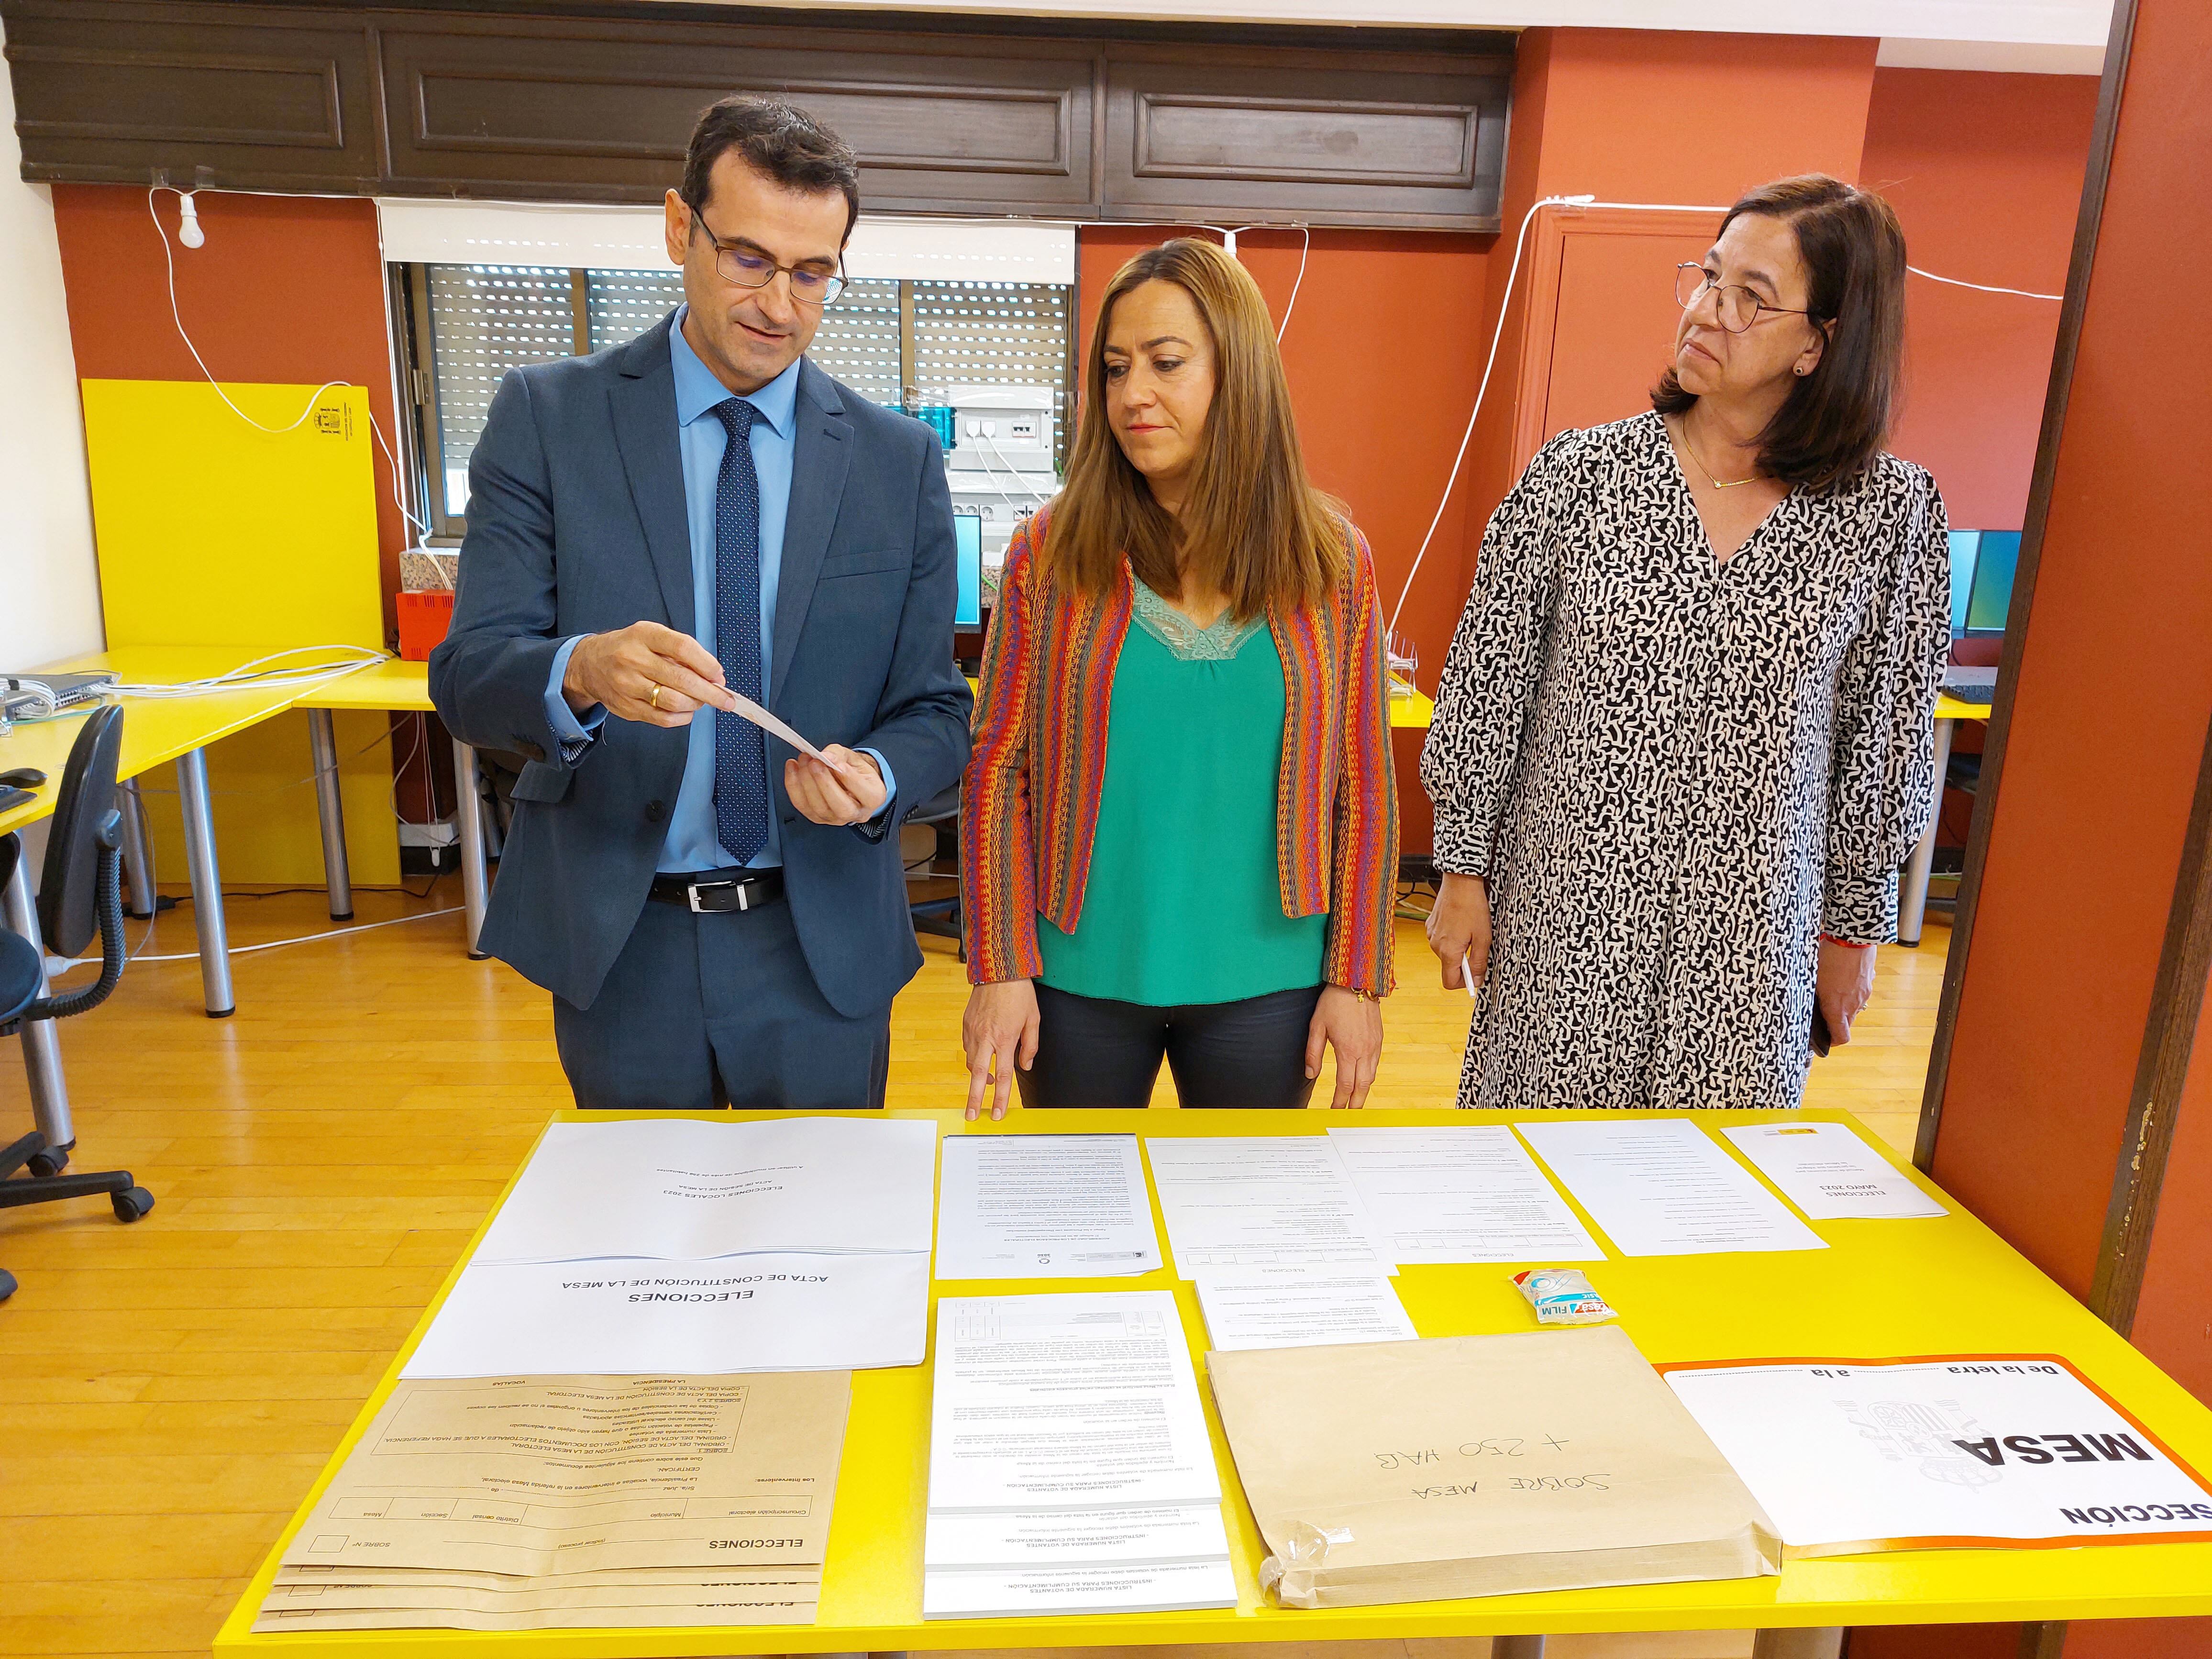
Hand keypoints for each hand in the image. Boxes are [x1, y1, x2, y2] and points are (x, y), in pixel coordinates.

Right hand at [563, 623, 734, 727]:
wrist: (590, 665)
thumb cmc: (629, 648)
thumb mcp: (651, 636)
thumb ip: (680, 652)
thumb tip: (714, 676)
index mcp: (644, 635)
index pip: (682, 647)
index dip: (706, 663)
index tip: (719, 675)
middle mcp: (633, 659)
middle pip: (681, 679)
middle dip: (710, 692)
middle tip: (726, 699)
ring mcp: (627, 685)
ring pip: (673, 702)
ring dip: (696, 704)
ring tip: (702, 700)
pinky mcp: (627, 708)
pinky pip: (663, 719)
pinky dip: (682, 717)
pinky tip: (687, 710)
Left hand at [784, 746, 886, 826]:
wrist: (847, 781)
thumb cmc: (853, 770)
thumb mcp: (853, 757)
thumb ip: (839, 755)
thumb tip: (825, 756)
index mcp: (873, 797)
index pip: (865, 793)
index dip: (849, 778)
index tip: (837, 763)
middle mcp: (856, 813)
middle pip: (841, 806)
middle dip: (824, 783)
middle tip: (814, 762)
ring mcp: (835, 819)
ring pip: (819, 808)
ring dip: (807, 782)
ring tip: (803, 761)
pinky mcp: (817, 818)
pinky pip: (802, 805)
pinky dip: (793, 786)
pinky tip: (792, 768)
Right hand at [963, 979, 1038, 1119]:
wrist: (999, 968)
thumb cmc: (1019, 993)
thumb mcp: (1033, 1019)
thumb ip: (1030, 1046)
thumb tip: (1025, 1066)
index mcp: (1005, 1038)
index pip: (1004, 1076)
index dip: (1001, 1098)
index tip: (998, 1113)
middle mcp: (986, 1037)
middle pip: (978, 1076)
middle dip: (975, 1098)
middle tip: (972, 1115)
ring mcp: (973, 1030)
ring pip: (970, 1062)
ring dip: (977, 1075)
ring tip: (986, 1081)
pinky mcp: (965, 1023)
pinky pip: (967, 1047)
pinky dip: (973, 1056)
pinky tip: (982, 1055)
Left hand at [1305, 986, 1382, 1109]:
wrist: (1356, 981)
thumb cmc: (1333, 1002)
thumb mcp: (1317, 1026)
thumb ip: (1313, 1052)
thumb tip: (1311, 1074)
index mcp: (1347, 1050)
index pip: (1345, 1084)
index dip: (1340, 1100)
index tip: (1334, 1110)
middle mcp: (1364, 1051)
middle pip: (1362, 1085)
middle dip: (1356, 1103)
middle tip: (1349, 1115)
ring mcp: (1374, 1045)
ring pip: (1371, 1076)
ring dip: (1364, 1091)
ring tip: (1355, 1101)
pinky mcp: (1379, 1039)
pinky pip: (1375, 1064)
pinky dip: (1369, 1076)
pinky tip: (1363, 1079)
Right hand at [1426, 871, 1491, 990]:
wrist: (1459, 881)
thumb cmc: (1473, 907)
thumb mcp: (1483, 938)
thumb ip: (1478, 962)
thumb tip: (1476, 980)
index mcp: (1448, 951)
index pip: (1449, 982)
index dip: (1464, 983)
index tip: (1476, 976)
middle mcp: (1435, 946)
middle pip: (1449, 967)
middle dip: (1464, 963)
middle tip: (1478, 948)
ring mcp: (1431, 935)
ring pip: (1446, 953)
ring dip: (1459, 949)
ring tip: (1470, 932)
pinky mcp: (1431, 925)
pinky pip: (1442, 940)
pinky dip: (1452, 937)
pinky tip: (1461, 924)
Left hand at [1816, 938, 1878, 1045]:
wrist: (1852, 938)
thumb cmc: (1828, 959)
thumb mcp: (1812, 980)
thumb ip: (1813, 997)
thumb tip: (1810, 1005)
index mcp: (1837, 1009)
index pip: (1841, 1037)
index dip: (1833, 1041)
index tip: (1825, 1038)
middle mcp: (1853, 1005)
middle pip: (1846, 1022)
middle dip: (1835, 1019)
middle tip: (1823, 1008)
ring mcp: (1864, 993)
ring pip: (1853, 1006)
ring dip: (1843, 1003)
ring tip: (1831, 987)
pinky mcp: (1869, 981)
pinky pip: (1859, 992)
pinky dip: (1851, 990)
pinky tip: (1841, 975)